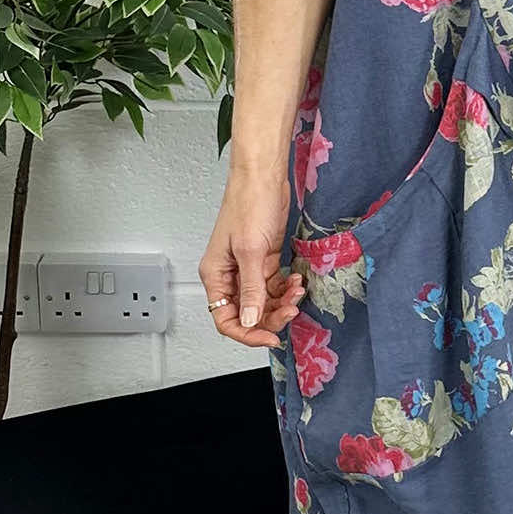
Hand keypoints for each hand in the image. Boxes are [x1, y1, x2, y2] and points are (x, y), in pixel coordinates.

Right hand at [199, 169, 305, 347]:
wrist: (265, 176)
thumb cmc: (250, 203)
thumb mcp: (250, 250)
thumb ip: (251, 289)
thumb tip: (249, 321)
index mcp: (216, 274)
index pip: (226, 319)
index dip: (247, 333)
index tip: (270, 337)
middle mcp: (230, 274)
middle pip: (247, 313)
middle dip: (270, 316)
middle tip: (291, 310)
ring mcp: (248, 267)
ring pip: (263, 301)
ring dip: (282, 301)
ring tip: (296, 291)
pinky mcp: (264, 258)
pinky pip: (273, 285)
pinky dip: (286, 288)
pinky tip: (296, 281)